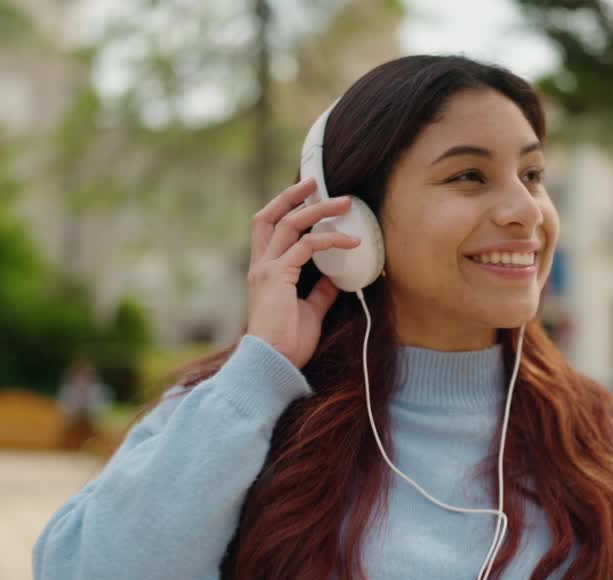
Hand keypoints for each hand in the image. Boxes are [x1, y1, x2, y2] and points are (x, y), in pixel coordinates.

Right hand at [246, 178, 359, 368]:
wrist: (273, 363)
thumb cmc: (288, 342)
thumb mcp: (310, 310)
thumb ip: (320, 290)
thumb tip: (336, 275)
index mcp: (265, 272)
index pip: (269, 229)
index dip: (285, 208)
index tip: (307, 196)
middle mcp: (261, 266)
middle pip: (269, 216)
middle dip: (292, 196)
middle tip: (315, 182)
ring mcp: (266, 270)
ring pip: (289, 224)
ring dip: (318, 210)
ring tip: (344, 203)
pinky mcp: (278, 277)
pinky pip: (306, 247)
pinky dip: (330, 240)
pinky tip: (350, 242)